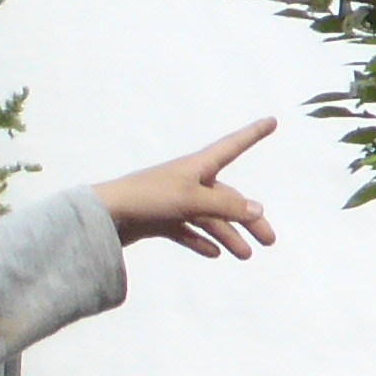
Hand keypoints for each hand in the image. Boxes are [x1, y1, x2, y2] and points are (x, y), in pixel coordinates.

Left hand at [85, 119, 280, 259]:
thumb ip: (226, 206)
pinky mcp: (159, 220)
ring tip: (244, 255)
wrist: (103, 217)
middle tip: (270, 241)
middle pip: (228, 198)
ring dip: (228, 235)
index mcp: (198, 166)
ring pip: (209, 218)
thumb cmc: (147, 198)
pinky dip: (200, 241)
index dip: (253, 134)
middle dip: (249, 218)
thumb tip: (257, 210)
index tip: (271, 120)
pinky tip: (213, 253)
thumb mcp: (191, 200)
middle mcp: (189, 181)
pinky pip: (186, 231)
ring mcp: (174, 201)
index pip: (233, 145)